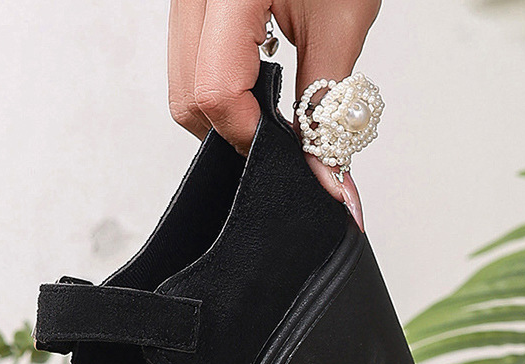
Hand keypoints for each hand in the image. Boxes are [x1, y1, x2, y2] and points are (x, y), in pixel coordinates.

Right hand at [168, 0, 379, 226]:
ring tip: (270, 107)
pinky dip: (219, 83)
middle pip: (189, 100)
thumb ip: (328, 110)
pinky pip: (187, 59)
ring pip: (182, 84)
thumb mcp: (342, 24)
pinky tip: (254, 81)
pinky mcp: (190, 2)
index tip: (289, 154)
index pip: (217, 92)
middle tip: (281, 137)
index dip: (253, 137)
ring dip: (224, 111)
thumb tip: (331, 185)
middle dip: (234, 133)